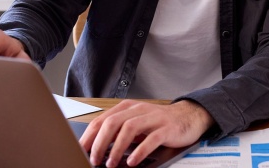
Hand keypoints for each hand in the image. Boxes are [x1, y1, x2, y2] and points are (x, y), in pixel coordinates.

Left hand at [79, 99, 213, 166]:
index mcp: (128, 107)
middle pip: (113, 122)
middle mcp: (139, 109)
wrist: (187, 116)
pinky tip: (132, 161)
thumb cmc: (158, 122)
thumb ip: (119, 131)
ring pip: (130, 128)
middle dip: (100, 142)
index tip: (81, 149)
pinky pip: (151, 139)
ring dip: (117, 147)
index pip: (103, 118)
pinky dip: (139, 151)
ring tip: (111, 163)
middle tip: (94, 158)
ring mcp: (153, 117)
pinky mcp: (166, 128)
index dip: (90, 135)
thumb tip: (97, 147)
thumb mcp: (136, 123)